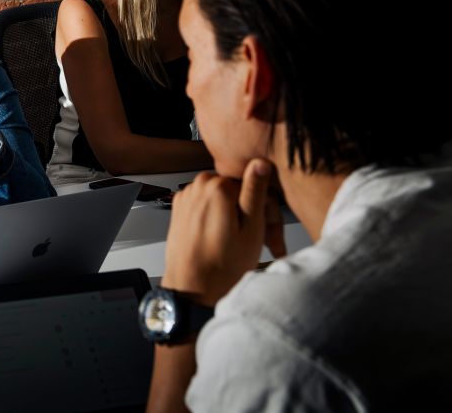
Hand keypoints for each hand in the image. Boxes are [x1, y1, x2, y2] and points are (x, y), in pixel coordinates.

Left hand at [161, 158, 278, 305]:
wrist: (193, 289)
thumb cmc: (223, 267)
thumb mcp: (251, 228)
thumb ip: (254, 191)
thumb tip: (259, 162)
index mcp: (217, 186)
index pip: (253, 184)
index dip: (267, 209)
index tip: (271, 228)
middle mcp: (197, 186)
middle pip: (236, 191)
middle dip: (252, 212)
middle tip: (265, 240)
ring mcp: (186, 197)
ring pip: (221, 199)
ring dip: (236, 217)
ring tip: (244, 244)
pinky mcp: (179, 209)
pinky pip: (206, 206)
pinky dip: (219, 219)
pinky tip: (225, 241)